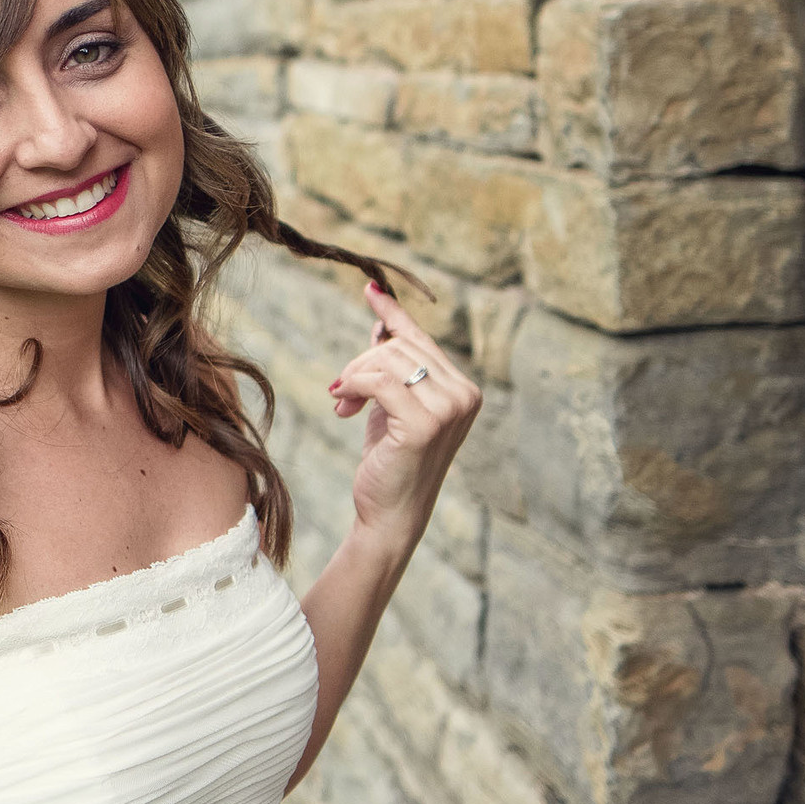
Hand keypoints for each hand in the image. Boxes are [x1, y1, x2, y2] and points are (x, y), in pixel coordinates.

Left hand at [328, 281, 481, 554]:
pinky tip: (344, 409)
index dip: (393, 314)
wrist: (389, 513)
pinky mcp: (425, 424)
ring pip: (386, 359)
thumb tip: (382, 324)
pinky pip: (377, 380)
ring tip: (342, 404)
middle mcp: (465, 395)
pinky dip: (353, 387)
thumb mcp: (391, 406)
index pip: (420, 339)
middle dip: (359, 364)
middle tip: (339, 393)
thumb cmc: (390, 460)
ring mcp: (449, 409)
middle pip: (397, 346)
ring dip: (352, 377)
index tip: (371, 290)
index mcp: (463, 389)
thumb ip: (393, 367)